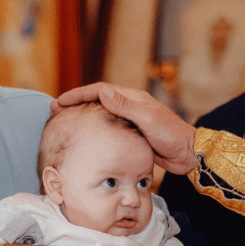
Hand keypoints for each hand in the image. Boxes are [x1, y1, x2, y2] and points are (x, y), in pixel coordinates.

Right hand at [52, 82, 199, 174]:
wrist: (188, 154)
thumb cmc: (171, 135)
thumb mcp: (148, 119)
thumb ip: (125, 106)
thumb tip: (102, 91)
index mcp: (132, 99)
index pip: (99, 91)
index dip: (77, 95)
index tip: (60, 102)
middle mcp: (130, 107)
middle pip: (97, 101)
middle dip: (76, 104)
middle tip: (56, 111)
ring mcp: (132, 121)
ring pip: (102, 115)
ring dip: (84, 116)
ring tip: (66, 123)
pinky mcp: (134, 135)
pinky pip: (109, 129)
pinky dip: (95, 130)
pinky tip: (87, 139)